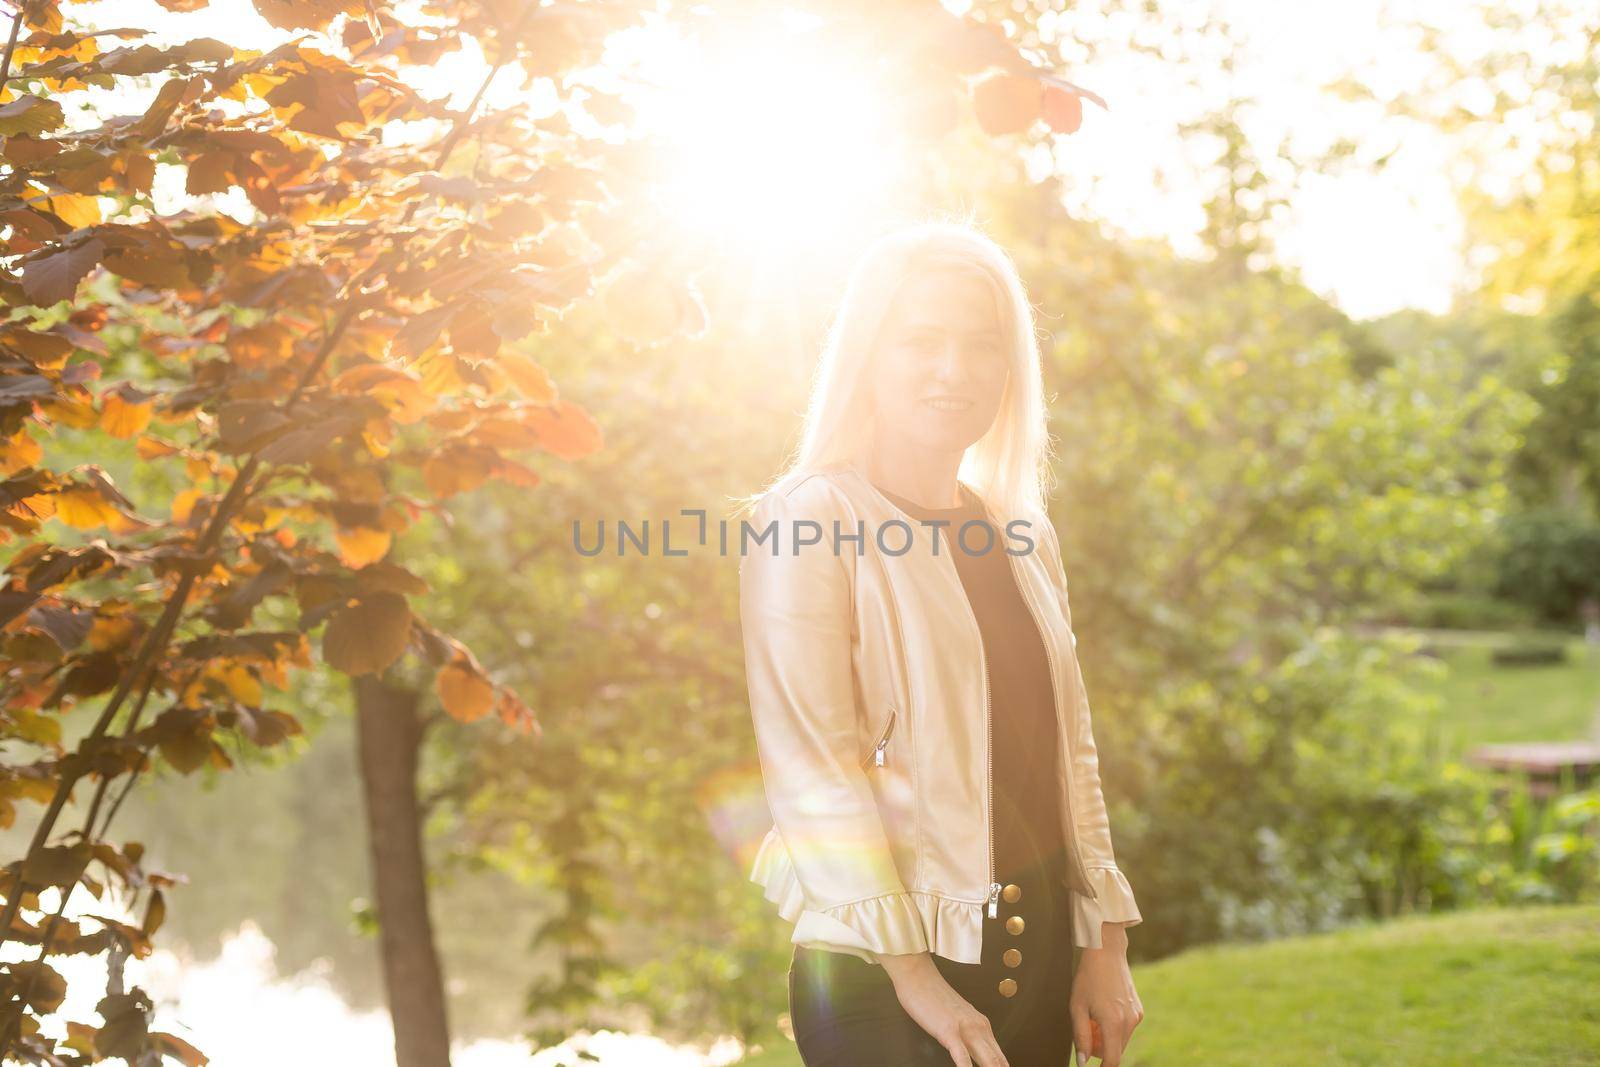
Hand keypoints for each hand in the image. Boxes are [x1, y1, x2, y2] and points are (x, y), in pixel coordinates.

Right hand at [877, 951, 1008, 1066]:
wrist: (918, 975)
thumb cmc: (932, 995)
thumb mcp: (957, 1016)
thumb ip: (967, 1032)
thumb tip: (972, 1051)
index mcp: (981, 1024)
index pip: (1000, 1056)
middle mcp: (979, 1026)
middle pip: (998, 1061)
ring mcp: (965, 1029)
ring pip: (988, 1060)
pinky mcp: (949, 1031)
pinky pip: (962, 1057)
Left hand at [1070, 922, 1142, 1065]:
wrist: (1106, 952)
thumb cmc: (1088, 978)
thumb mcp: (1077, 1007)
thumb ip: (1080, 1037)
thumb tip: (1083, 1062)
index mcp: (1113, 1022)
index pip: (1112, 1060)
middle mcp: (1129, 1021)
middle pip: (1116, 1051)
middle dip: (1100, 1048)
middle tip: (1086, 1029)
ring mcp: (1137, 1016)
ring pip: (1121, 1040)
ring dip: (1107, 1038)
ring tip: (1092, 1016)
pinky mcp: (1139, 1010)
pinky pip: (1126, 1028)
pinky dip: (1114, 1027)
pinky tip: (1103, 1009)